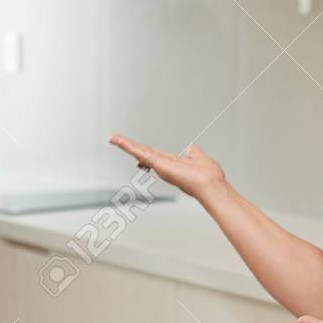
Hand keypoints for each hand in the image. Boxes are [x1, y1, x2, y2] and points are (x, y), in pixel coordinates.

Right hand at [107, 134, 226, 200]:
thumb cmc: (207, 176)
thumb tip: (192, 148)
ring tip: (113, 138)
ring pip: (139, 152)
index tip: (135, 148)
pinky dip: (129, 146)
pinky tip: (119, 141)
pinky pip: (141, 153)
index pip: (155, 155)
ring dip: (126, 144)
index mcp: (172, 163)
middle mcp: (164, 165)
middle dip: (129, 147)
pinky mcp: (157, 164)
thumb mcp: (199, 159)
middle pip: (143, 153)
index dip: (144, 151)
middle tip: (115, 140)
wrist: (209, 184)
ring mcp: (159, 165)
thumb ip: (194, 153)